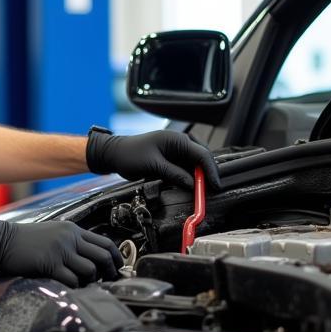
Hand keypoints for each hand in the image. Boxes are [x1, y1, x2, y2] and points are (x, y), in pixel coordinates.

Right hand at [0, 217, 122, 287]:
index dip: (116, 257)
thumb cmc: (24, 239)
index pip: (105, 242)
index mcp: (72, 230)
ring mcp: (60, 251)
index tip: (117, 268)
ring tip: (86, 285)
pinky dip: (76, 286)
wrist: (2, 240)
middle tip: (109, 280)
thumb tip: (87, 257)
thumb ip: (71, 241)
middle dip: (110, 271)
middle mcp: (70, 239)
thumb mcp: (52, 232)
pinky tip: (72, 288)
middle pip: (102, 256)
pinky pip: (72, 279)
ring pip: (90, 269)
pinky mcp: (50, 264)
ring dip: (91, 281)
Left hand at [86, 128, 220, 190]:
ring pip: (195, 166)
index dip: (211, 171)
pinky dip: (188, 178)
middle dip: (207, 175)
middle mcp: (180, 143)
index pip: (203, 155)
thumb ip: (174, 174)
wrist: (115, 154)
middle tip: (210, 191)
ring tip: (201, 192)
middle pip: (202, 160)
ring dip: (198, 178)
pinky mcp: (171, 159)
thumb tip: (192, 184)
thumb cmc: (130, 154)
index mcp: (178, 139)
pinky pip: (185, 169)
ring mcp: (176, 151)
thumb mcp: (153, 166)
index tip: (215, 186)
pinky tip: (190, 187)